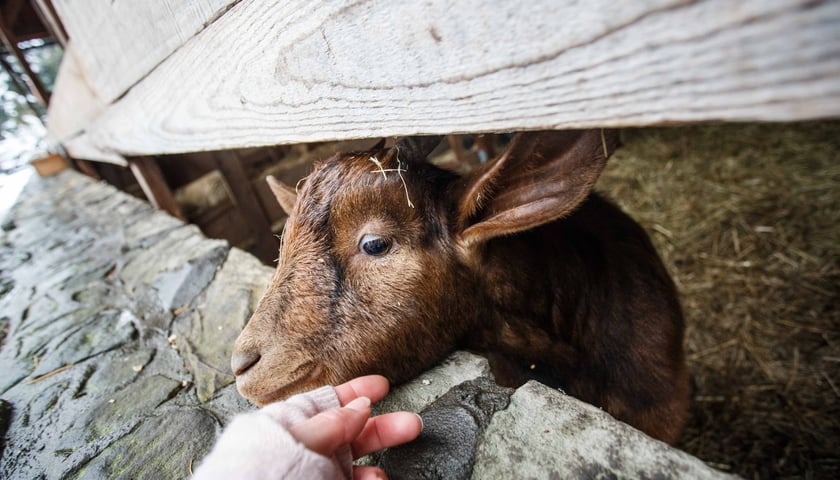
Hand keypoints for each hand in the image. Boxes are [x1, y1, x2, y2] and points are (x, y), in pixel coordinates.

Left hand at [287, 375, 421, 479]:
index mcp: (293, 429)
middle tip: (411, 425)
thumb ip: (331, 423)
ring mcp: (318, 477)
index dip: (355, 393)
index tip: (380, 385)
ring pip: (359, 469)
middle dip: (383, 429)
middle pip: (352, 435)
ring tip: (379, 478)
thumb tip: (361, 406)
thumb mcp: (299, 441)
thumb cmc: (262, 474)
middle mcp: (308, 453)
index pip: (328, 404)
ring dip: (376, 470)